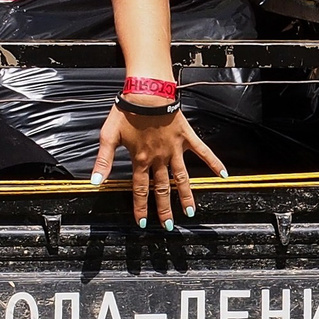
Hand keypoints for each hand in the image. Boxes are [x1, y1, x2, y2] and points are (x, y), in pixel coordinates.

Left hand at [93, 102, 227, 230]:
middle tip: (169, 225)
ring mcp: (175, 149)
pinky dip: (214, 162)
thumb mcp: (109, 136)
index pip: (141, 189)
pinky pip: (203, 152)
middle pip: (163, 189)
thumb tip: (95, 182)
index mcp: (141, 159)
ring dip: (187, 196)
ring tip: (191, 212)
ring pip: (182, 178)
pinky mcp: (187, 137)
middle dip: (165, 209)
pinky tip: (223, 175)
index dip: (140, 207)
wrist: (146, 93)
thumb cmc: (126, 111)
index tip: (142, 222)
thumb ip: (103, 161)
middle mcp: (160, 158)